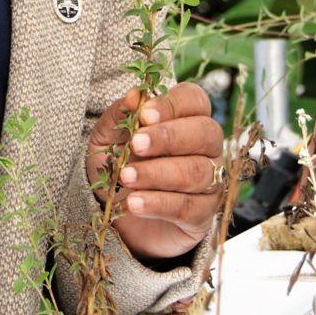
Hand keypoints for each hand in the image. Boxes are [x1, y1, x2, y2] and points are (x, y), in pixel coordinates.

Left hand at [85, 82, 223, 260]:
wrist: (117, 220)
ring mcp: (209, 182)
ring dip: (158, 173)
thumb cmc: (116, 170)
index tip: (144, 115)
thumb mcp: (106, 141)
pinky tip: (134, 203)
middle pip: (205, 133)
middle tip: (135, 146)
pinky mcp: (202, 216)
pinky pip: (189, 207)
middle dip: (168, 137)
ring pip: (197, 171)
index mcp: (186, 119)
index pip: (194, 100)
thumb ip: (119, 116)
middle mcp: (206, 148)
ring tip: (126, 178)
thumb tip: (134, 95)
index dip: (172, 105)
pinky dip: (159, 204)